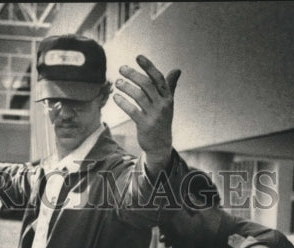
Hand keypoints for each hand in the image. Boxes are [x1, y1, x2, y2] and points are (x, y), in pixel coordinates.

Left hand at [113, 55, 180, 171]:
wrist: (160, 145)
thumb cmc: (162, 120)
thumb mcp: (168, 103)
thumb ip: (170, 86)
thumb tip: (177, 70)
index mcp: (168, 97)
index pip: (158, 78)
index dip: (148, 66)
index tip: (138, 57)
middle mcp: (162, 105)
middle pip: (147, 85)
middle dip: (133, 75)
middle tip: (121, 69)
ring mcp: (154, 115)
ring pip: (139, 96)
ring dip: (126, 87)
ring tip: (117, 83)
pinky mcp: (145, 125)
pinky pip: (132, 111)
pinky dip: (123, 103)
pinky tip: (116, 97)